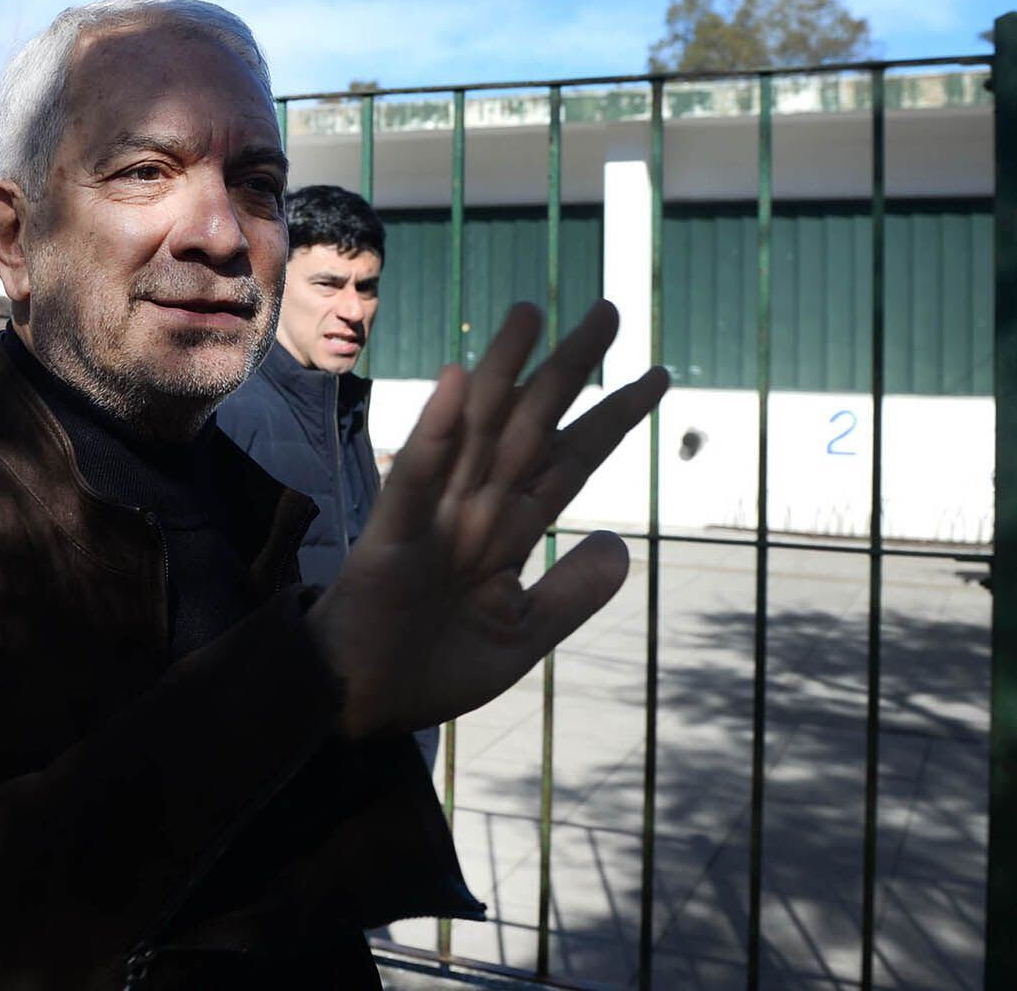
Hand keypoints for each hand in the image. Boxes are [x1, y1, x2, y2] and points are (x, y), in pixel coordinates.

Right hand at [307, 300, 669, 738]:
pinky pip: (415, 479)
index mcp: (508, 531)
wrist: (359, 706)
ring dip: (500, 372)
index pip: (569, 460)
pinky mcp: (391, 538)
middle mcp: (474, 510)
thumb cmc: (430, 666)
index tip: (657, 376)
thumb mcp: (520, 636)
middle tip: (610, 310)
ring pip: (474, 431)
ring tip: (530, 314)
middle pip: (530, 426)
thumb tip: (622, 543)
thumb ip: (570, 593)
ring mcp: (433, 517)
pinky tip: (455, 382)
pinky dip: (435, 432)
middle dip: (570, 370)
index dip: (611, 417)